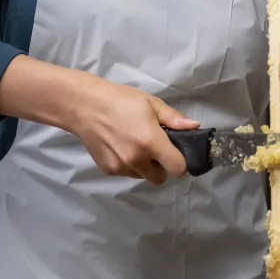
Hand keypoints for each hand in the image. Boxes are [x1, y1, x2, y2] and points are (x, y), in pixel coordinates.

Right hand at [64, 73, 198, 183]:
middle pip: (160, 178)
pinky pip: (126, 173)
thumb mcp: (151, 103)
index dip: (180, 162)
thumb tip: (194, 126)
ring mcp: (120, 167)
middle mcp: (136, 160)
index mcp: (151, 142)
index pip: (177, 169)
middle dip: (161, 166)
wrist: (85, 106)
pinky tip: (120, 146)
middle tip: (155, 148)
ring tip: (134, 144)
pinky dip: (128, 165)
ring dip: (144, 166)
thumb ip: (174, 118)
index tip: (176, 153)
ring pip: (142, 176)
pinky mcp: (107, 170)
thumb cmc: (121, 100)